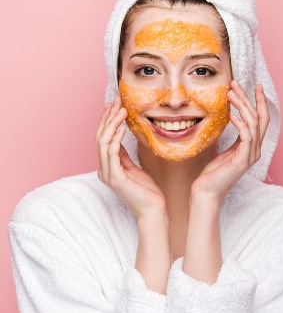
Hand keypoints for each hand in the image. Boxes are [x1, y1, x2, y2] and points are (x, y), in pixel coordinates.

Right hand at [95, 96, 166, 219]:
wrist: (153, 211)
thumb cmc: (146, 191)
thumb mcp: (133, 168)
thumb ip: (124, 155)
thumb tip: (120, 137)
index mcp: (107, 167)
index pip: (103, 138)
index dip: (107, 120)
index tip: (114, 104)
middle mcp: (104, 169)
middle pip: (100, 137)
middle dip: (108, 117)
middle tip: (116, 100)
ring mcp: (108, 174)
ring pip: (103, 142)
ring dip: (112, 123)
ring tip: (121, 109)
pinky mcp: (116, 179)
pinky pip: (112, 153)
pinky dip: (116, 138)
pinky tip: (122, 127)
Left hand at [190, 80, 269, 204]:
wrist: (206, 192)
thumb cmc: (212, 173)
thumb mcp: (224, 151)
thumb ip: (232, 138)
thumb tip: (231, 119)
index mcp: (251, 146)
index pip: (260, 119)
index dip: (259, 102)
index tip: (254, 86)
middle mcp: (255, 150)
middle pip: (260, 118)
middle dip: (250, 98)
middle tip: (237, 83)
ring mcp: (251, 155)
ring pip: (253, 123)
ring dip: (242, 106)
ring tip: (230, 93)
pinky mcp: (243, 161)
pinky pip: (247, 137)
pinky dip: (241, 124)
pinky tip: (233, 115)